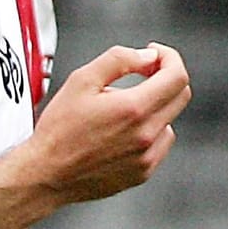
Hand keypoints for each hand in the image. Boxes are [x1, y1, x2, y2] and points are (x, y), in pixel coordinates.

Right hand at [20, 43, 190, 207]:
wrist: (46, 173)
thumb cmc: (58, 131)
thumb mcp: (81, 80)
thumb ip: (118, 60)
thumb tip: (146, 56)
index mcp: (133, 108)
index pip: (176, 76)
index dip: (169, 57)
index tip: (155, 55)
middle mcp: (146, 134)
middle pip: (181, 95)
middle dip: (166, 76)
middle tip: (143, 72)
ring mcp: (147, 156)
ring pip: (170, 119)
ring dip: (155, 106)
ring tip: (121, 108)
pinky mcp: (143, 172)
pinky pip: (161, 144)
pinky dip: (150, 131)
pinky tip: (122, 131)